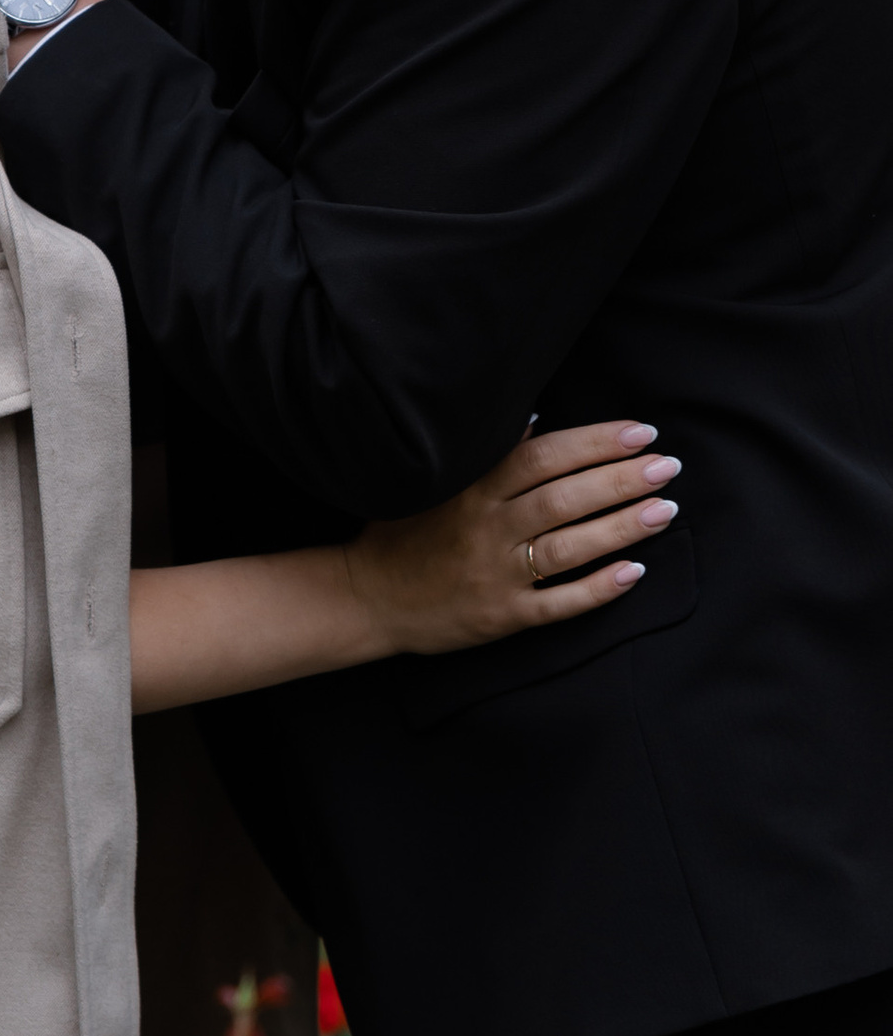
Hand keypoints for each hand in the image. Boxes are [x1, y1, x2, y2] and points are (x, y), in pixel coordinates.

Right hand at [346, 421, 681, 659]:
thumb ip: (487, 456)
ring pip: (568, 548)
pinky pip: (557, 604)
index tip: (640, 432)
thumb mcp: (437, 484)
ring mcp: (495, 575)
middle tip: (668, 466)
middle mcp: (485, 529)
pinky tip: (634, 572)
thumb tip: (536, 419)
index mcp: (471, 490)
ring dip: (621, 527)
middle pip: (563, 498)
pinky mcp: (502, 616)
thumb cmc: (406, 534)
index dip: (595, 442)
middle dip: (620, 479)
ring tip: (665, 510)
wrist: (366, 598)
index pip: (543, 457)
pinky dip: (596, 589)